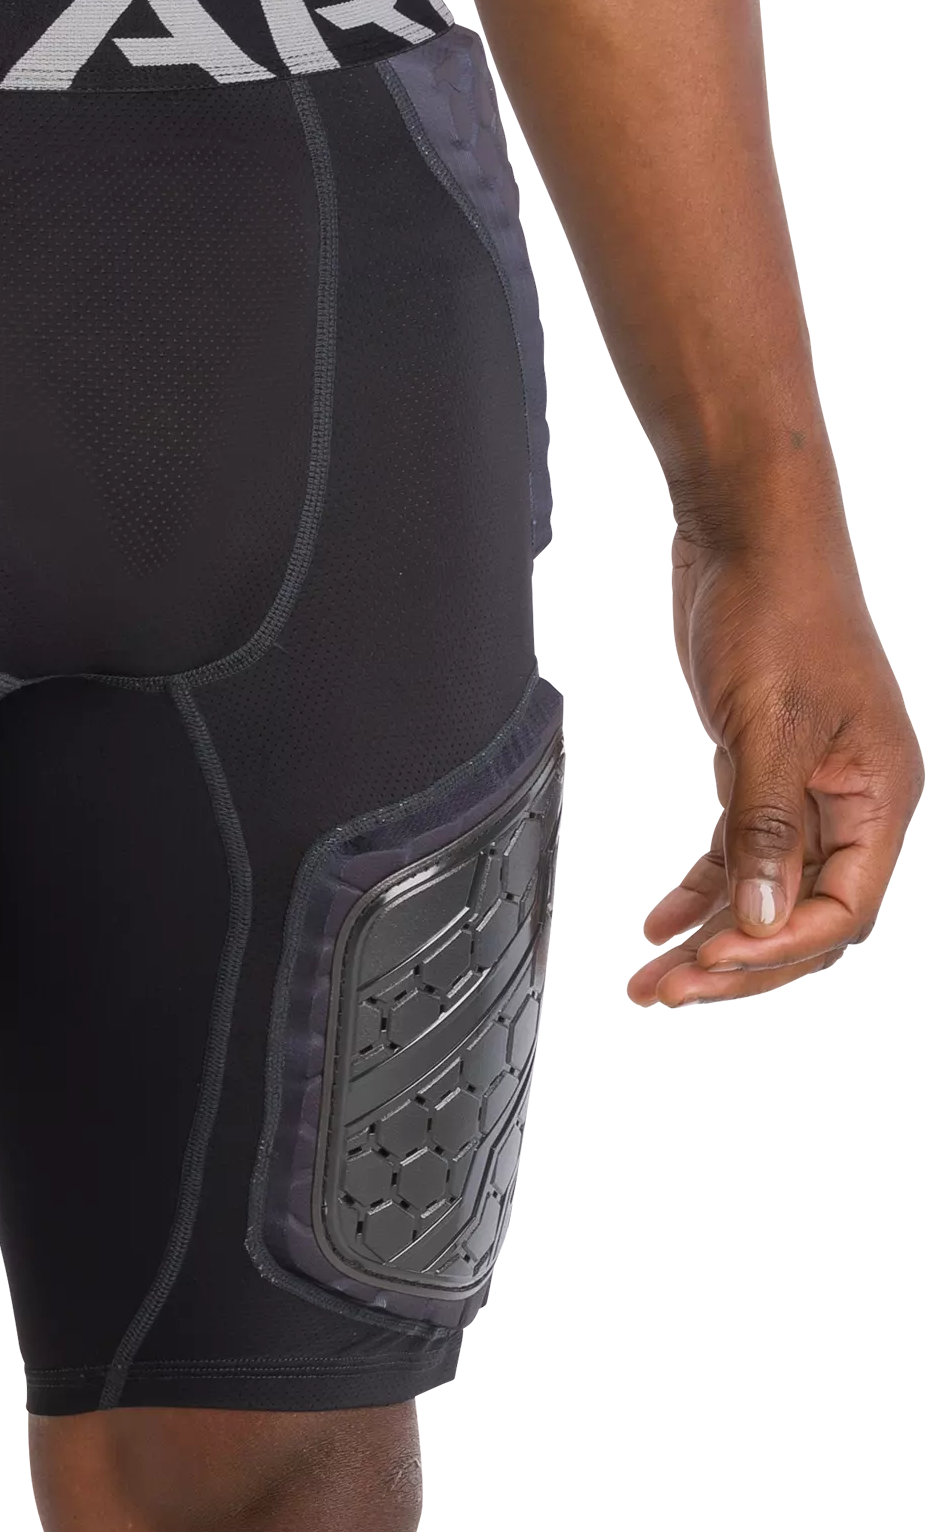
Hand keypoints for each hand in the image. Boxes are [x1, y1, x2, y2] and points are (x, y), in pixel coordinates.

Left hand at [628, 526, 921, 1005]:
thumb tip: (756, 918)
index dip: (773, 946)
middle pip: (799, 910)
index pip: (837, 908)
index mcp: (879, 795)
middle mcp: (852, 800)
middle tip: (665, 991)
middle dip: (735, 956)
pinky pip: (738, 847)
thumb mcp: (769, 725)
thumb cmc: (777, 614)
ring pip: (763, 884)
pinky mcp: (762, 767)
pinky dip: (702, 883)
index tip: (707, 963)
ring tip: (651, 974)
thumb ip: (764, 826)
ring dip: (710, 930)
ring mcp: (808, 786)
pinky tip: (661, 918)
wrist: (750, 540)